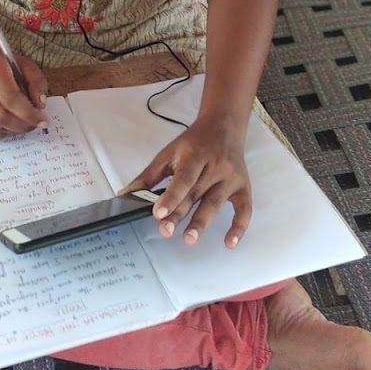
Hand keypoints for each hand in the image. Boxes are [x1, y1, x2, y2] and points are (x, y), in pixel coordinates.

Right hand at [0, 52, 47, 139]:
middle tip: (36, 124)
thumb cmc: (4, 65)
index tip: (43, 121)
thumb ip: (37, 82)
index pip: (11, 99)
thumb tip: (40, 105)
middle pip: (2, 116)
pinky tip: (10, 126)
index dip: (29, 114)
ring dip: (15, 129)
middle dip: (24, 125)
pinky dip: (1, 134)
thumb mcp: (26, 65)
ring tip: (25, 123)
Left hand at [120, 117, 250, 247]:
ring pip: (216, 202)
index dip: (171, 196)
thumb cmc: (193, 143)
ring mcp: (231, 177)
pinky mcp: (243, 186)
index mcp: (195, 155)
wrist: (224, 126)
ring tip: (189, 239)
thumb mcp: (168, 153)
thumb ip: (149, 176)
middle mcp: (215, 166)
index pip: (183, 178)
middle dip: (181, 214)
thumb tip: (125, 195)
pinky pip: (245, 209)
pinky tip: (229, 243)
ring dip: (202, 222)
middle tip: (166, 231)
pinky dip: (239, 227)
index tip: (158, 213)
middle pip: (196, 193)